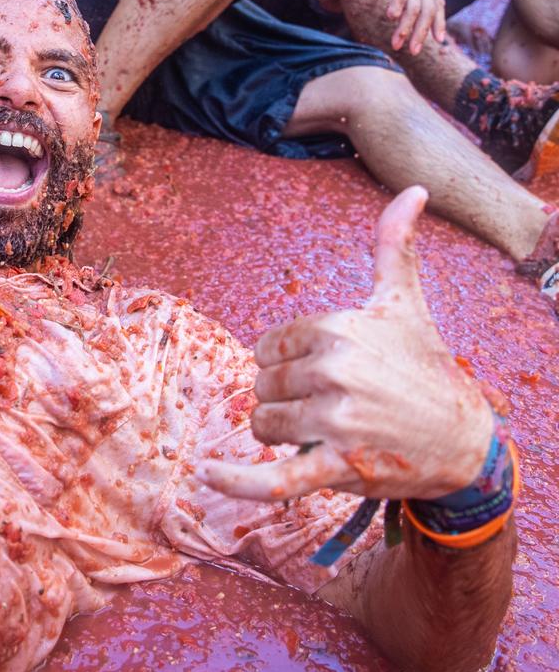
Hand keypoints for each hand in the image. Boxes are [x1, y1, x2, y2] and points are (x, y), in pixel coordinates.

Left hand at [199, 187, 493, 501]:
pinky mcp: (338, 466)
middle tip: (333, 404)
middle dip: (285, 399)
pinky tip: (206, 474)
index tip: (323, 371)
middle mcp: (334, 371)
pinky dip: (236, 482)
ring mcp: (336, 421)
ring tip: (329, 431)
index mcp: (338, 329)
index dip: (285, 364)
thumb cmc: (426, 367)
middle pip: (260, 386)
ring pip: (262, 425)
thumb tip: (413, 190)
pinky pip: (273, 479)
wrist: (465, 440)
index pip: (266, 349)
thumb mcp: (405, 303)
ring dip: (282, 434)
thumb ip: (395, 246)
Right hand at [361, 0, 446, 53]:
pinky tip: (390, 18)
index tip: (438, 41)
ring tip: (397, 44)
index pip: (438, 0)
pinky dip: (397, 7)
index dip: (439, 21)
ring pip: (414, 5)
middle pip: (428, 8)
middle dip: (421, 32)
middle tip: (413, 51)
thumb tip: (403, 5)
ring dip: (405, 28)